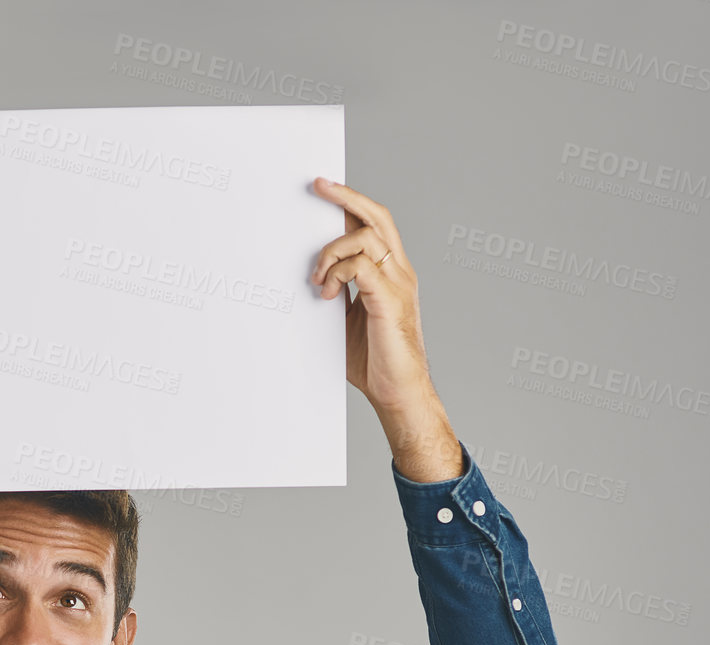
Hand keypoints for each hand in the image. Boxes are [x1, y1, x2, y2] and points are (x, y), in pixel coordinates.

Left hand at [307, 177, 433, 413]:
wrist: (397, 391)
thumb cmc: (374, 360)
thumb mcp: (346, 319)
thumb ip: (337, 293)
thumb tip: (311, 276)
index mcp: (391, 273)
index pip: (375, 224)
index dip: (352, 202)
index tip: (324, 188)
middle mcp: (399, 271)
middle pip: (377, 216)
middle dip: (347, 196)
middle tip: (318, 187)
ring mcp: (397, 283)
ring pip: (365, 237)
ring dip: (331, 252)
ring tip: (317, 280)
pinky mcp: (388, 300)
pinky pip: (361, 266)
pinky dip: (337, 273)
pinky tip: (326, 294)